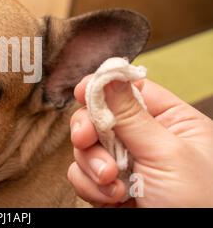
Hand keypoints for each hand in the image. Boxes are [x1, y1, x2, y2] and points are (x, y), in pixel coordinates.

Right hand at [67, 77, 212, 206]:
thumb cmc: (199, 204)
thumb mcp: (167, 154)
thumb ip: (132, 115)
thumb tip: (108, 76)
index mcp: (170, 121)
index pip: (130, 90)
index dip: (103, 88)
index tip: (82, 92)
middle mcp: (145, 139)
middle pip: (99, 116)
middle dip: (90, 131)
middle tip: (86, 139)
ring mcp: (125, 163)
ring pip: (86, 147)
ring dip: (92, 164)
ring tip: (112, 183)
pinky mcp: (109, 186)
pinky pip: (82, 174)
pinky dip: (89, 185)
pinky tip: (110, 198)